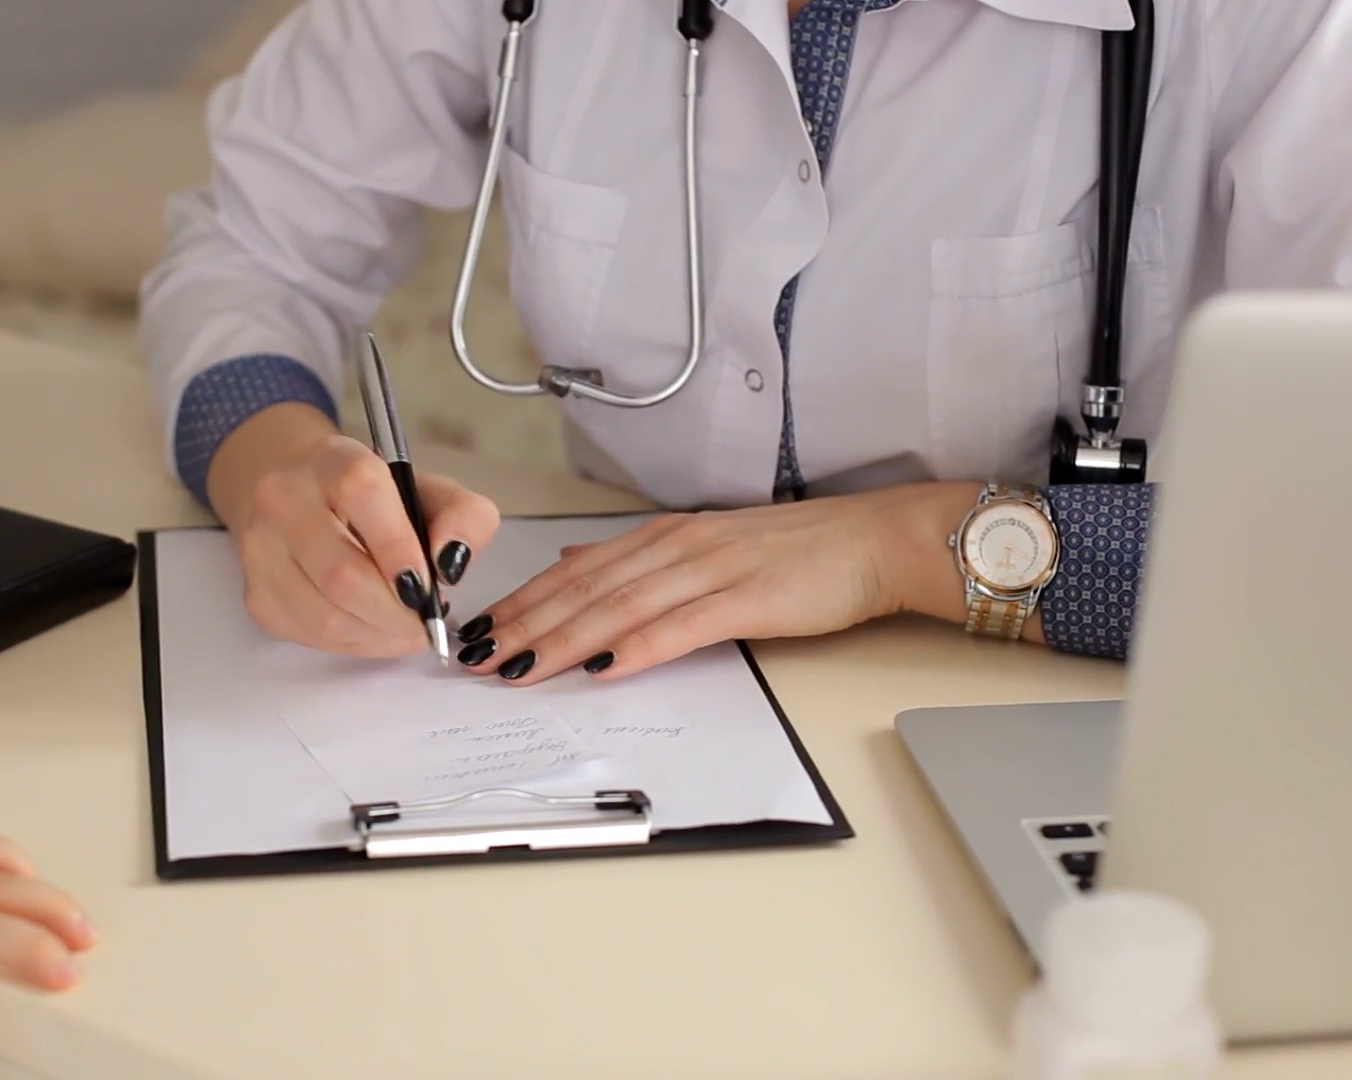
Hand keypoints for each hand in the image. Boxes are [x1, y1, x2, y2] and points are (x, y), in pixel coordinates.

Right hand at [230, 432, 500, 656]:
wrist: (309, 505)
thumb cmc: (380, 504)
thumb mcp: (431, 494)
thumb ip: (463, 517)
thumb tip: (452, 561)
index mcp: (333, 459)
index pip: (360, 493)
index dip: (398, 547)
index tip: (428, 586)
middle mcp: (283, 497)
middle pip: (342, 573)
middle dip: (397, 610)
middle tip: (427, 620)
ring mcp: (261, 548)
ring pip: (327, 615)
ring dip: (381, 634)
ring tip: (408, 626)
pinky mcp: (258, 594)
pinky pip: (312, 635)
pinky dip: (357, 643)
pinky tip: (375, 627)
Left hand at [456, 484, 980, 683]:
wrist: (874, 541)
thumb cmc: (798, 553)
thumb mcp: (706, 544)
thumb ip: (641, 557)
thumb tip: (577, 560)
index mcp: (665, 536)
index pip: (576, 570)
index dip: (523, 600)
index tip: (479, 630)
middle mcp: (678, 546)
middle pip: (586, 588)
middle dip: (525, 624)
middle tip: (477, 657)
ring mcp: (711, 569)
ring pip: (620, 606)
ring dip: (564, 638)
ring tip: (519, 666)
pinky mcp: (747, 598)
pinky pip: (681, 626)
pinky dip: (638, 647)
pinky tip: (604, 666)